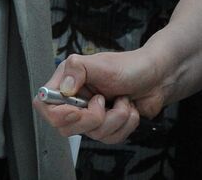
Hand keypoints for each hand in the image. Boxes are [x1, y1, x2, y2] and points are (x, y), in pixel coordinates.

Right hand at [37, 49, 169, 143]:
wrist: (157, 77)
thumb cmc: (130, 66)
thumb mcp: (100, 63)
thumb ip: (77, 69)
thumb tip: (63, 88)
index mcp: (68, 82)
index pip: (44, 105)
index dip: (57, 114)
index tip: (76, 112)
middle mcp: (76, 101)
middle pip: (66, 128)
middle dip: (92, 118)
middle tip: (105, 101)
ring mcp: (91, 116)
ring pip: (93, 135)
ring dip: (116, 118)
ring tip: (123, 100)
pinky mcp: (107, 127)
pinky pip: (110, 139)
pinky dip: (125, 124)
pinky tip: (129, 108)